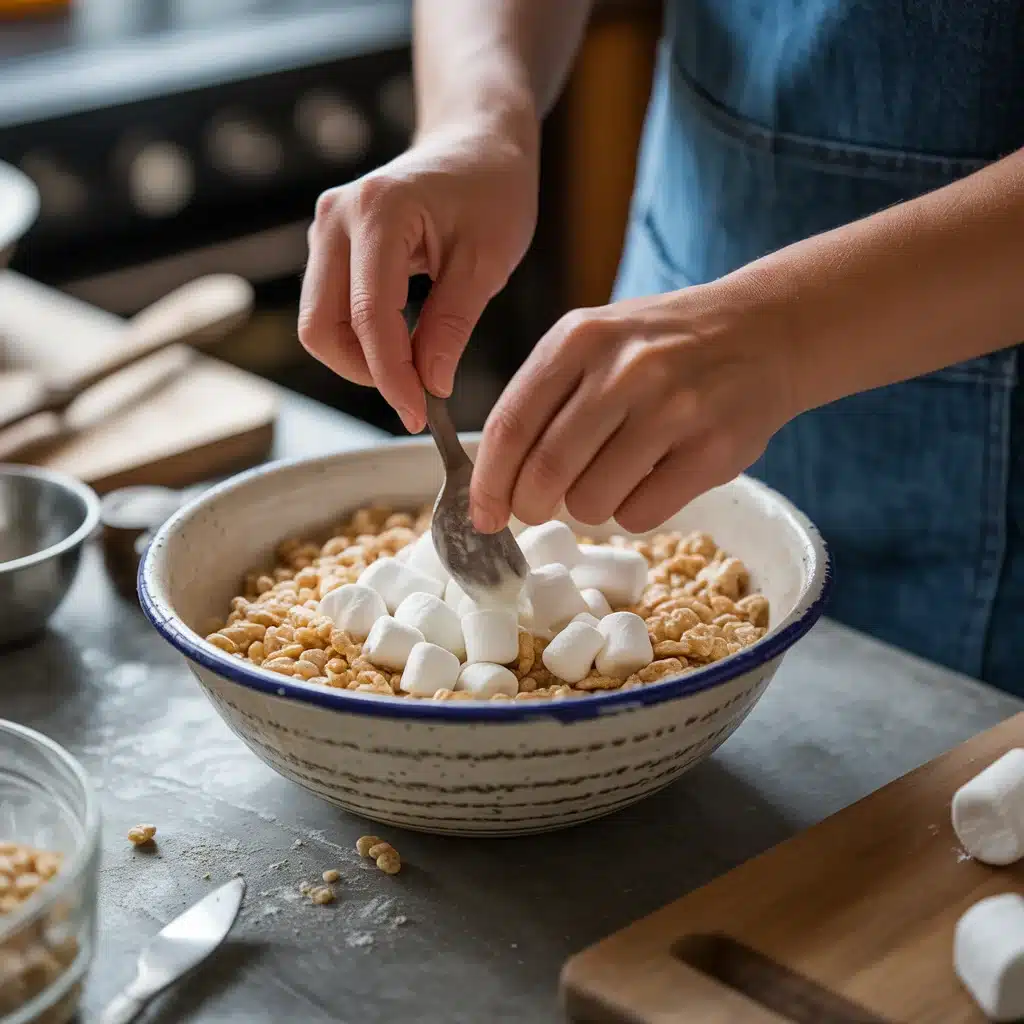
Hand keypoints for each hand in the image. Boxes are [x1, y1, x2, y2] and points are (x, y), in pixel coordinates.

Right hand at [298, 121, 538, 432]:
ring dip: (362, 359)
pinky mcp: (330, 245)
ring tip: (418, 372)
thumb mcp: (486, 262)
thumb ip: (453, 325)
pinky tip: (406, 347)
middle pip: (321, 326)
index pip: (370, 317)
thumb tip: (430, 385)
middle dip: (366, 373)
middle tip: (417, 397)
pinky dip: (362, 340)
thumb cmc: (492, 189)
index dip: (393, 377)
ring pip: (320, 323)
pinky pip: (332, 309)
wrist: (476, 141)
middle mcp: (336, 217)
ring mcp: (325, 230)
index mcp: (377, 211)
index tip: (421, 414)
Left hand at [470, 283, 799, 533]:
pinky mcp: (714, 450)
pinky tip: (650, 480)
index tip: (482, 514)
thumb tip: (494, 483)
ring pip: (591, 502)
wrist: (764, 331)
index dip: (488, 483)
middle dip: (531, 505)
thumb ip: (544, 398)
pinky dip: (633, 512)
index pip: (510, 426)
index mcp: (580, 338)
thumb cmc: (661, 346)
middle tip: (538, 507)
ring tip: (611, 475)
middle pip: (545, 472)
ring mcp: (674, 409)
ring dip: (589, 506)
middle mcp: (625, 370)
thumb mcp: (595, 341)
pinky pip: (641, 514)